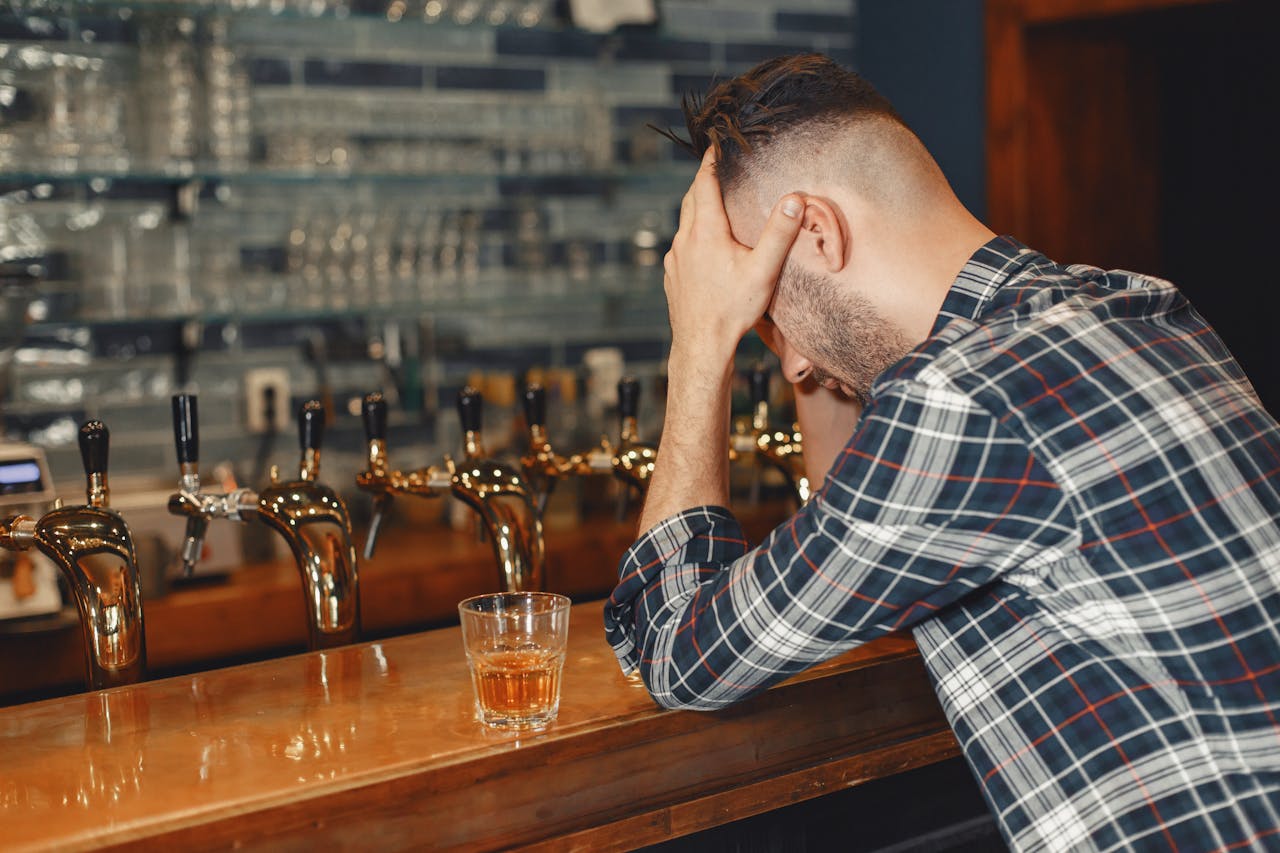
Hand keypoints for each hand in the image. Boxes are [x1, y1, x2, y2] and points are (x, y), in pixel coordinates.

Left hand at [664, 149, 803, 363]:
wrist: (701, 346)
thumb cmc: (733, 309)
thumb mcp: (763, 271)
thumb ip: (778, 234)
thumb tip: (793, 199)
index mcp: (705, 231)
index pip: (704, 182)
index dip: (711, 160)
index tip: (717, 142)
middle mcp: (684, 239)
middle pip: (691, 197)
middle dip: (704, 179)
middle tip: (718, 166)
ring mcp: (675, 258)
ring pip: (684, 221)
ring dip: (697, 206)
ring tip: (714, 200)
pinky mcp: (672, 275)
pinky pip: (680, 244)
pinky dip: (692, 232)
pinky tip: (705, 242)